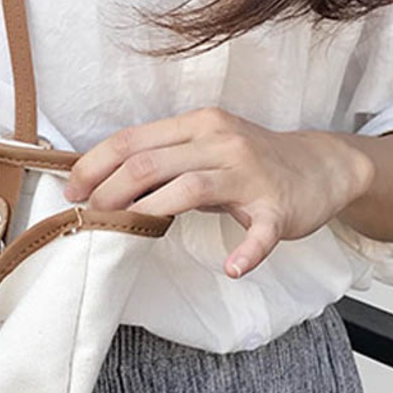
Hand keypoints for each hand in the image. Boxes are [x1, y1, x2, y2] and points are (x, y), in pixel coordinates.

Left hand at [63, 106, 373, 279]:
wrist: (321, 166)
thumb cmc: (249, 161)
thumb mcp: (204, 148)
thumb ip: (162, 160)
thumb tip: (104, 183)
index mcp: (197, 124)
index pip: (133, 140)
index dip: (95, 165)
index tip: (71, 190)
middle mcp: (221, 142)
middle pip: (151, 163)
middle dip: (110, 191)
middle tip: (89, 217)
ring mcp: (251, 174)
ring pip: (190, 187)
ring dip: (150, 213)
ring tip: (124, 233)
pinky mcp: (279, 208)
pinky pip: (260, 232)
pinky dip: (246, 251)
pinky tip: (232, 268)